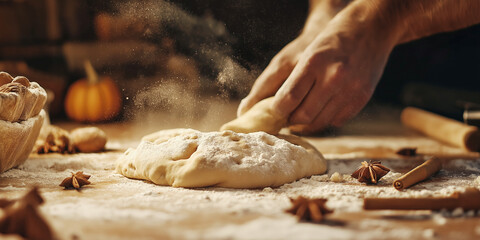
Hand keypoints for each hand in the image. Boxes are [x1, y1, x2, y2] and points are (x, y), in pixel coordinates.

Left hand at [272, 1, 400, 133]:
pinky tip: (320, 112)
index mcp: (314, 62)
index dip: (277, 110)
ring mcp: (350, 89)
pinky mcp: (362, 97)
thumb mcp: (307, 52)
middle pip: (303, 115)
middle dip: (290, 120)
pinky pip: (337, 120)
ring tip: (299, 117)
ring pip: (320, 122)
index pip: (289, 98)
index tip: (274, 110)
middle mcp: (333, 77)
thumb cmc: (332, 39)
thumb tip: (270, 105)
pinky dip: (325, 120)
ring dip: (306, 123)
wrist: (372, 28)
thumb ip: (290, 78)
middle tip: (285, 117)